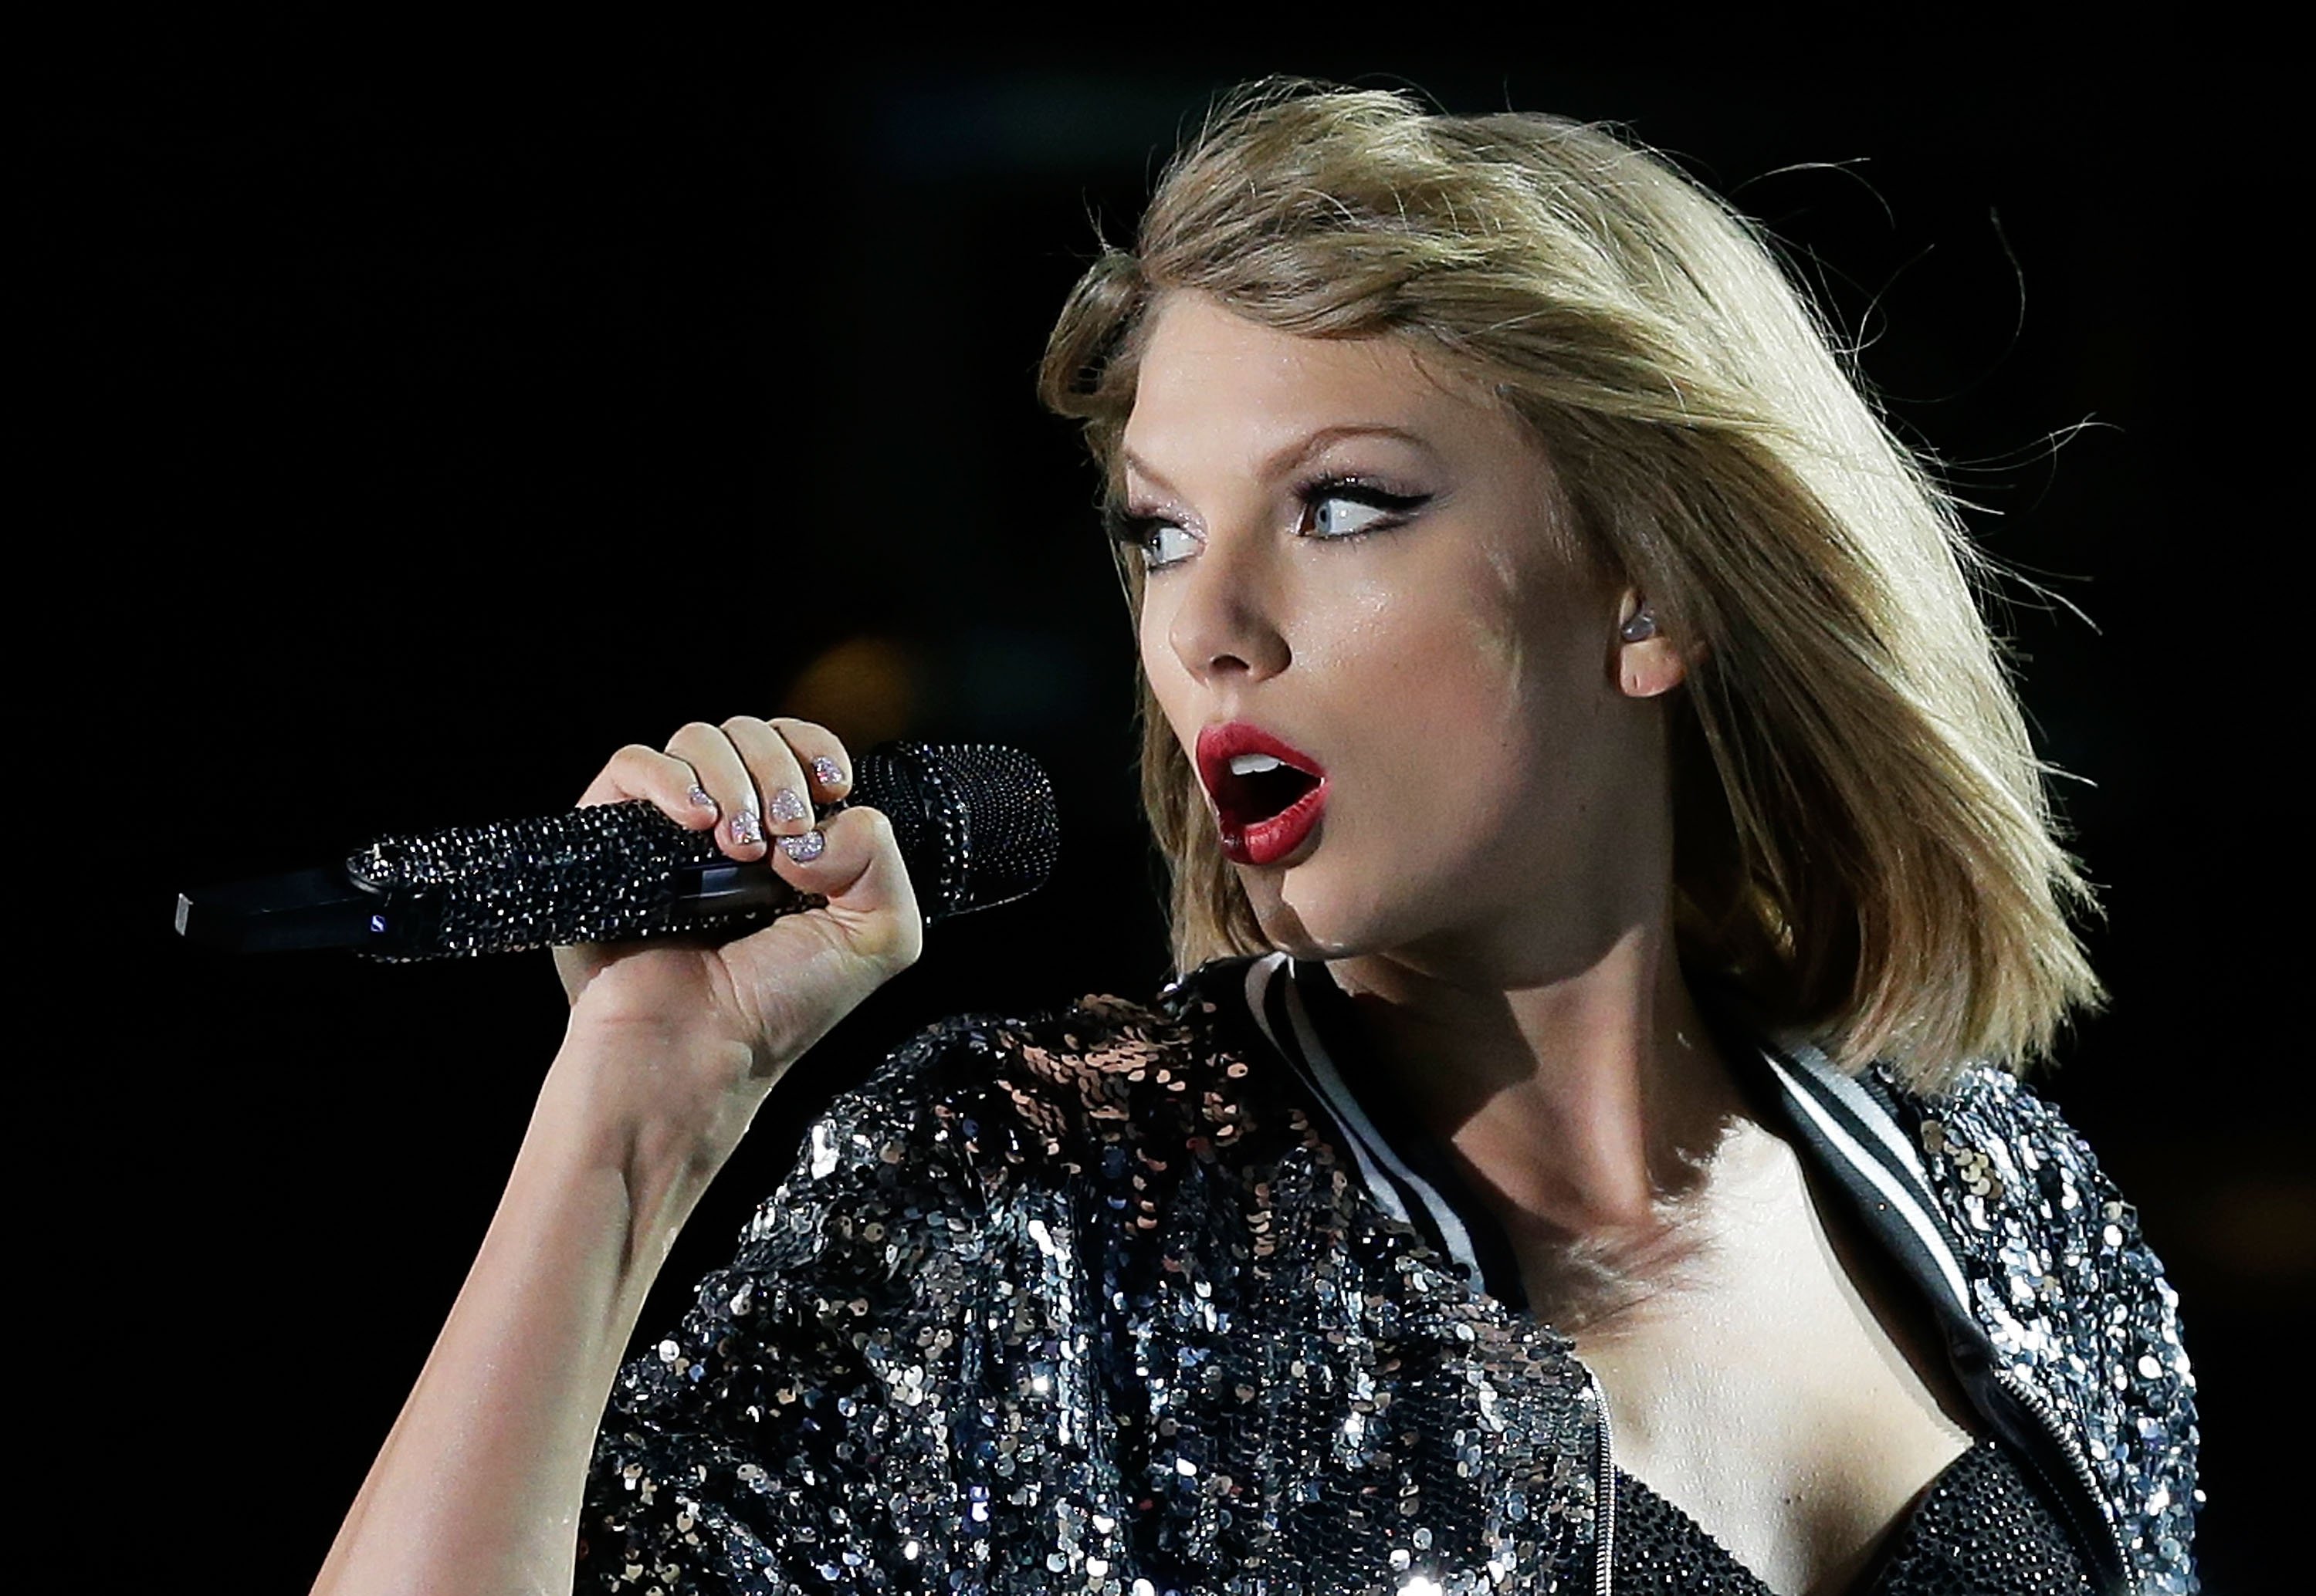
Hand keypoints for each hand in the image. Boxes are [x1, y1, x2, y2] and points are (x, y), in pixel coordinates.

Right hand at [548, 717, 921, 1151]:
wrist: (696, 1052)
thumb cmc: (777, 1009)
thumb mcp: (876, 938)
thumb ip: (882, 860)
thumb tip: (823, 819)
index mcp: (789, 843)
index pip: (799, 750)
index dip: (816, 752)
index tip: (832, 787)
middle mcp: (729, 828)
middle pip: (753, 734)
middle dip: (779, 770)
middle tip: (784, 833)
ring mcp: (668, 831)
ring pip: (698, 739)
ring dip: (732, 778)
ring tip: (737, 846)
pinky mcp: (611, 836)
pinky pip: (632, 764)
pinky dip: (668, 778)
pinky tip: (694, 822)